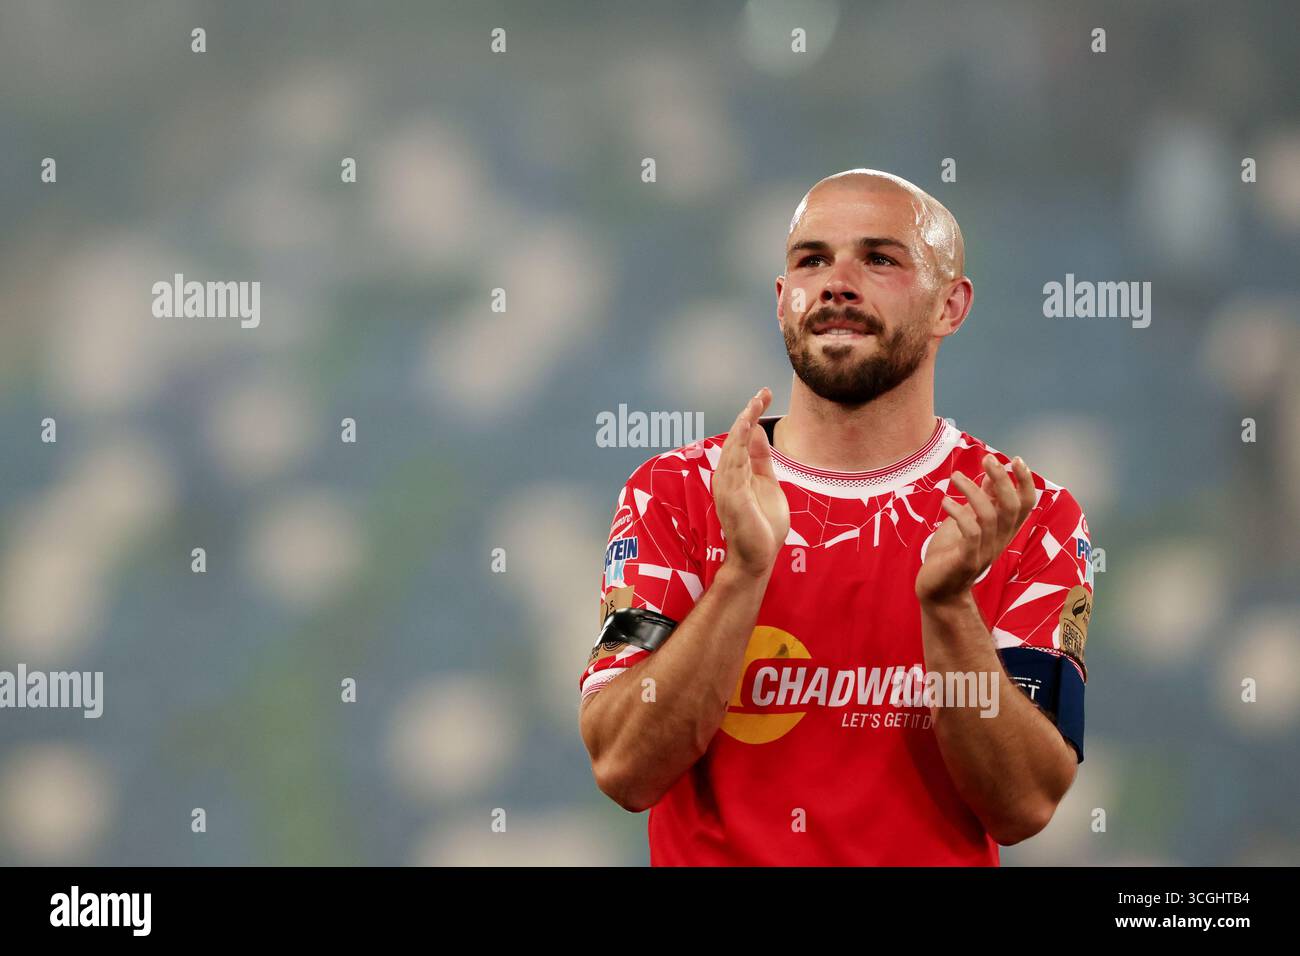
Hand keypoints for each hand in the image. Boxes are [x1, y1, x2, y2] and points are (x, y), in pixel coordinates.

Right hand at [713, 387, 789, 578]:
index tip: (764, 395)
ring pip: (733, 446)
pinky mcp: (732, 495)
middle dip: (749, 413)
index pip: (741, 438)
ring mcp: (727, 485)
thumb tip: (757, 432)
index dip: (751, 416)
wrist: (759, 557)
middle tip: (763, 392)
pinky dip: (738, 443)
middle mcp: (727, 476)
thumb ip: (760, 459)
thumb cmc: (763, 525)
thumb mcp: (767, 483)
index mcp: (736, 473)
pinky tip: (746, 426)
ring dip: (743, 423)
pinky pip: (734, 463)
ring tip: (755, 402)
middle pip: (735, 438)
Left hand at [916, 454, 1035, 605]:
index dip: (1026, 482)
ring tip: (955, 477)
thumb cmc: (951, 554)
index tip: (1015, 459)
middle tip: (987, 458)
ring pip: (990, 516)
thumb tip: (989, 475)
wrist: (938, 592)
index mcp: (1003, 531)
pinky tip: (945, 502)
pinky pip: (971, 533)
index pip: (1026, 504)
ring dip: (972, 492)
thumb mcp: (967, 522)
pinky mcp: (966, 560)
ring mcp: (984, 551)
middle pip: (1011, 506)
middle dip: (1002, 479)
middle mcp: (999, 540)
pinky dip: (959, 513)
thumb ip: (981, 501)